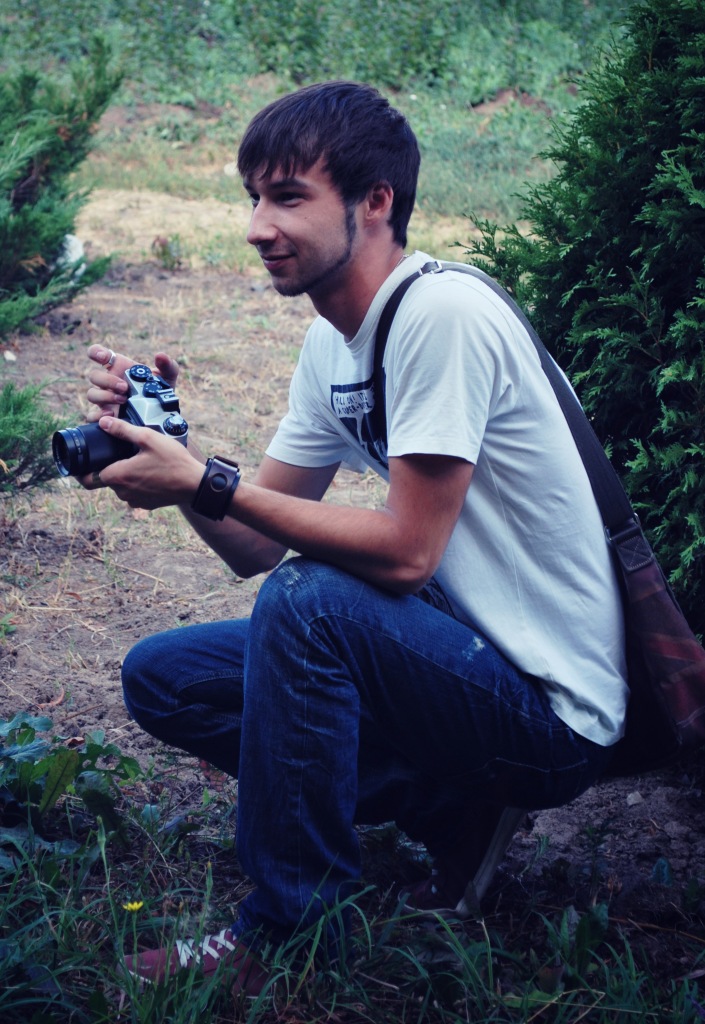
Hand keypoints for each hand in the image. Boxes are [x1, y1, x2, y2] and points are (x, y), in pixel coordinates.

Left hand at [83, 416, 202, 509]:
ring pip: (121, 487)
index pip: (89, 478)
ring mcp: (135, 501)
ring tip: (139, 460)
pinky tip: (151, 472)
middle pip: (106, 480)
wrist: (196, 484)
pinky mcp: (147, 505)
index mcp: (119, 476)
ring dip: (125, 475)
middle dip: (110, 467)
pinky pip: (134, 493)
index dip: (83, 470)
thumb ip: (123, 430)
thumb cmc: (173, 460)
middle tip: (121, 452)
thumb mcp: (148, 438)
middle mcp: (123, 492)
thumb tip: (103, 422)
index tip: (84, 462)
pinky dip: (138, 483)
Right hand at [85, 345, 179, 422]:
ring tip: (123, 401)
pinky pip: (93, 416)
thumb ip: (167, 365)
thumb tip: (160, 356)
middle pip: (94, 376)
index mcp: (118, 367)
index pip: (98, 353)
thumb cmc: (160, 391)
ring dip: (105, 396)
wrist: (163, 415)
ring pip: (92, 394)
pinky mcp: (107, 416)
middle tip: (124, 387)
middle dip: (107, 380)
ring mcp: (105, 399)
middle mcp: (108, 382)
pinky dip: (98, 416)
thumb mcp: (167, 377)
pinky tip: (112, 416)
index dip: (95, 352)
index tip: (102, 356)